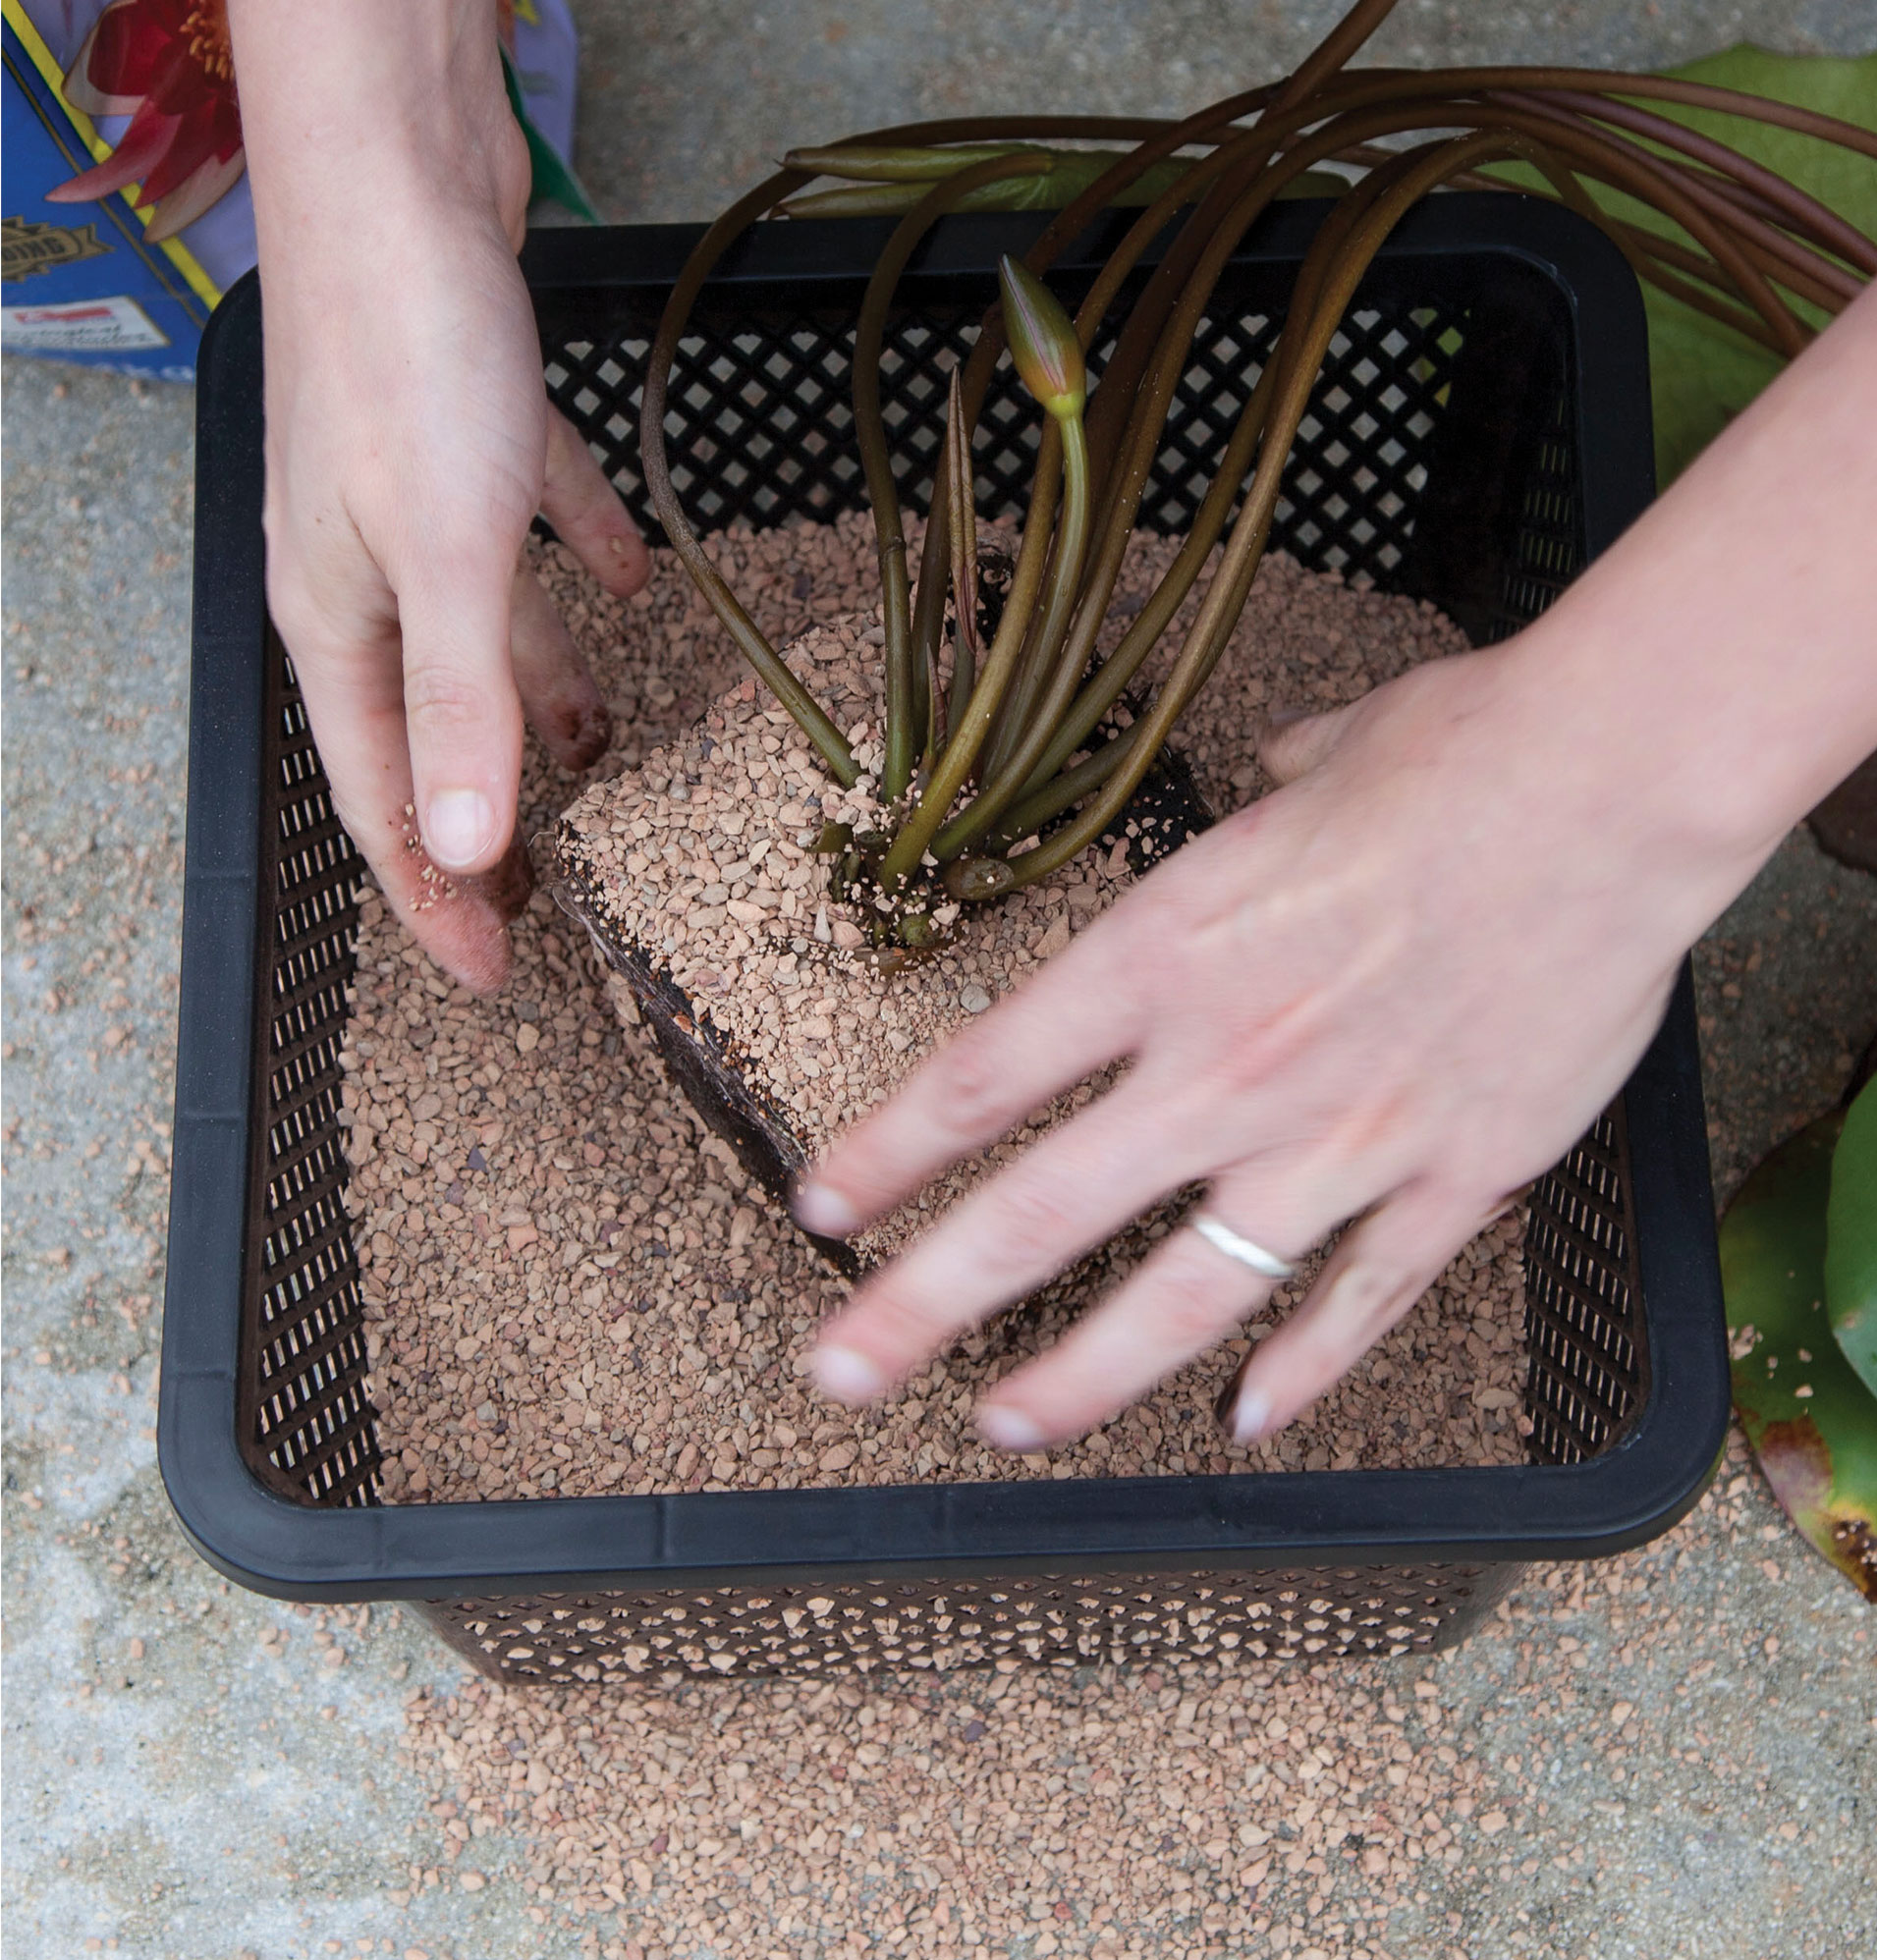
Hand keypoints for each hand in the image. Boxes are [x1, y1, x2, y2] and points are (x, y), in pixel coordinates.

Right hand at [233, 0, 650, 991]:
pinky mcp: (468, 438)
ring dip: (547, 699)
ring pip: (488, 637)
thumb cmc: (406, 356)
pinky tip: (637, 582)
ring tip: (613, 757)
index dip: (437, 901)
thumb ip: (465, 701)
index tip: (494, 979)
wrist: (397, 168)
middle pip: (438, 735)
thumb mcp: (445, 554)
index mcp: (342, 628)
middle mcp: (368, 579)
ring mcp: (416, 507)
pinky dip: (581, 560)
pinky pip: (532, 528)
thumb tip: (467, 854)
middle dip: (492, 818)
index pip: (388, 808)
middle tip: (556, 892)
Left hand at [796, 646, 1746, 1449]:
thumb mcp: (1310, 768)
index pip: (978, 1083)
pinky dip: (1304, 1369)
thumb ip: (1262, 806)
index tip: (822, 1211)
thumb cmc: (1456, 752)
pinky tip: (1252, 1418)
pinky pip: (1360, 1303)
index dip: (884, 1156)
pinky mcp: (1452, 1180)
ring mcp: (1335, 1145)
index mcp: (1161, 958)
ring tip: (1008, 1424)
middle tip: (840, 1372)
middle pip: (1035, 1217)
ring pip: (1182, 1299)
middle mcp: (1221, 1071)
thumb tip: (1276, 785)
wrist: (1610, 790)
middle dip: (919, 1308)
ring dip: (1082, 1375)